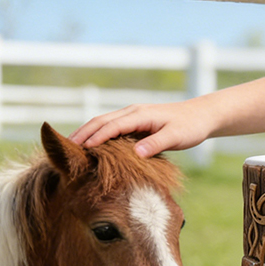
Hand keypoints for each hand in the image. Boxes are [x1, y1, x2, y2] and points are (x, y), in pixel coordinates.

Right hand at [70, 100, 212, 157]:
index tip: (79, 151)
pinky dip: (97, 133)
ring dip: (86, 132)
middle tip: (63, 150)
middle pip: (100, 121)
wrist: (201, 116)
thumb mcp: (176, 136)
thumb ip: (156, 144)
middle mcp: (133, 112)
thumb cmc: (190, 127)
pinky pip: (111, 126)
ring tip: (70, 148)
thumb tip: (136, 153)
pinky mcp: (135, 121)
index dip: (94, 138)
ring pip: (103, 121)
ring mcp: (133, 115)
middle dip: (82, 133)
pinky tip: (91, 145)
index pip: (111, 126)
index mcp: (140, 114)